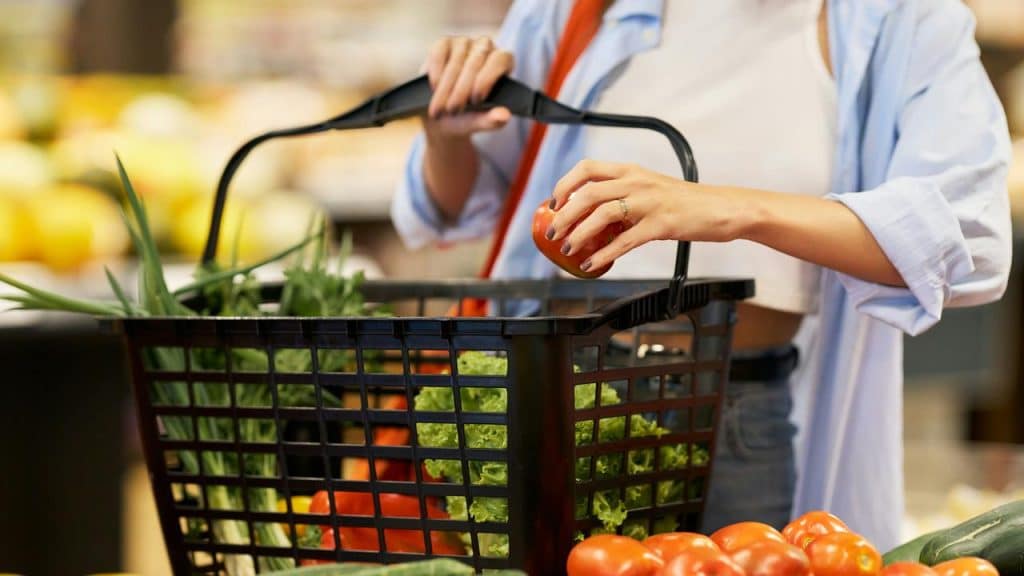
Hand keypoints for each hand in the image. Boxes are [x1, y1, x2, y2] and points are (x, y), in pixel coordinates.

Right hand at [422, 36, 514, 136]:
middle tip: (453, 111)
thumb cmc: (465, 115)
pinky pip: (439, 54)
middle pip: (475, 63)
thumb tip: (504, 116)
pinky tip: (434, 88)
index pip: (500, 60)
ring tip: (440, 109)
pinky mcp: (444, 43)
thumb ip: (492, 120)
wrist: (440, 112)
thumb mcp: (478, 121)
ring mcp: (464, 42)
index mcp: (503, 62)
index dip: (487, 79)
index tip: (476, 100)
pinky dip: (436, 73)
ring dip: (446, 88)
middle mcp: (485, 47)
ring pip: (456, 61)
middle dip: (461, 90)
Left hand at [547, 160, 749, 272]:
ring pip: (602, 214)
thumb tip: (591, 220)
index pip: (587, 168)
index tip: (553, 204)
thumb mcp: (650, 190)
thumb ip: (622, 198)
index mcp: (631, 171)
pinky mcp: (661, 225)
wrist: (722, 208)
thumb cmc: (685, 203)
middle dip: (564, 215)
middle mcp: (637, 182)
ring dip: (579, 234)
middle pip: (588, 193)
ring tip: (568, 249)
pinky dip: (603, 254)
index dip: (564, 185)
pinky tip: (592, 264)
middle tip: (553, 233)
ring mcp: (649, 203)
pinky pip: (624, 241)